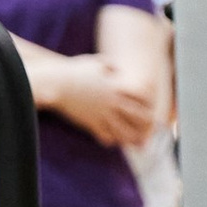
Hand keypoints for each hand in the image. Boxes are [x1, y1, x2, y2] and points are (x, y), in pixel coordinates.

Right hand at [42, 53, 157, 148]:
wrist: (55, 83)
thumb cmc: (74, 71)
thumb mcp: (95, 63)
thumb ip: (110, 65)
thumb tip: (117, 69)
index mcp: (117, 87)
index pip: (142, 97)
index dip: (149, 102)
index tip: (151, 106)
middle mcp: (113, 102)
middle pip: (139, 116)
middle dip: (147, 124)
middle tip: (151, 130)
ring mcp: (103, 114)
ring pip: (125, 131)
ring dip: (133, 137)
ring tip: (138, 143)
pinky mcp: (91, 123)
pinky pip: (106, 136)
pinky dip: (112, 140)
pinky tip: (113, 141)